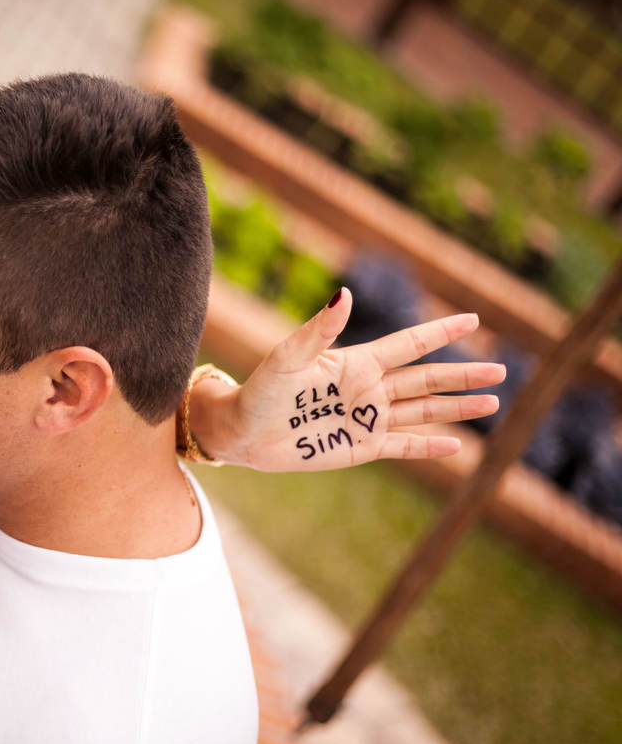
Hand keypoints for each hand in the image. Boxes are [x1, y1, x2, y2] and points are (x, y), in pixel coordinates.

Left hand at [194, 288, 505, 471]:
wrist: (241, 431)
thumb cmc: (260, 390)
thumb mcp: (288, 358)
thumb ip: (319, 330)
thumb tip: (344, 295)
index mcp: (354, 363)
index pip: (407, 344)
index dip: (439, 333)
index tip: (472, 319)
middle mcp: (366, 390)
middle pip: (425, 380)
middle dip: (462, 375)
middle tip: (502, 369)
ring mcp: (364, 420)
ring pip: (421, 412)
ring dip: (456, 408)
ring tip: (492, 403)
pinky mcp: (358, 448)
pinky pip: (401, 446)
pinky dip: (428, 446)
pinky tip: (456, 447)